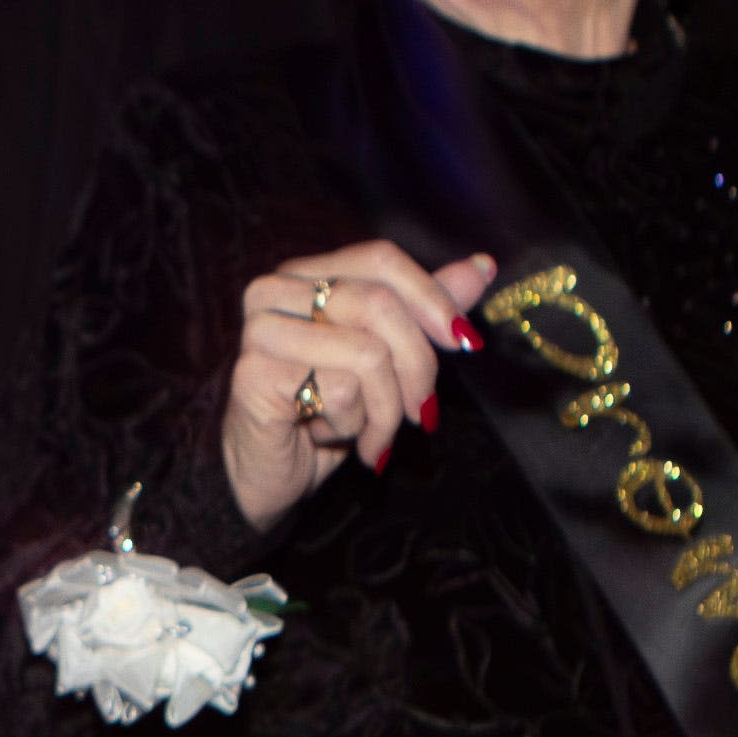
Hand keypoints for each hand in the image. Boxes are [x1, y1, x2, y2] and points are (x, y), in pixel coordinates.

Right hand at [220, 243, 498, 528]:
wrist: (267, 476)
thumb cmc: (324, 413)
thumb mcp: (386, 359)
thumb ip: (425, 310)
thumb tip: (482, 266)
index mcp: (306, 275)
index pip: (381, 260)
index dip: (432, 298)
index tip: (464, 344)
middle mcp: (274, 291)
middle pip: (380, 305)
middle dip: (418, 369)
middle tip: (423, 413)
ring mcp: (261, 330)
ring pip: (367, 354)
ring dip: (386, 410)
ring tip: (372, 434)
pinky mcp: (254, 374)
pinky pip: (340, 392)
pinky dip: (354, 427)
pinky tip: (334, 439)